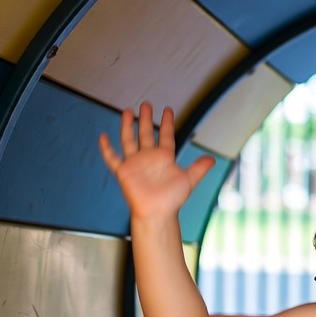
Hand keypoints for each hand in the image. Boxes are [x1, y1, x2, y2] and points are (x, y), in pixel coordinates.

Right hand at [99, 102, 213, 218]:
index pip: (165, 135)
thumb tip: (213, 159)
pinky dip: (107, 148)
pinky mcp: (124, 171)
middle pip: (145, 134)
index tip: (167, 110)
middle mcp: (149, 157)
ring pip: (129, 140)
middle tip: (146, 104)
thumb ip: (199, 168)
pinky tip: (102, 136)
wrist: (157, 212)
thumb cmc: (172, 199)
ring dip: (127, 126)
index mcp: (164, 157)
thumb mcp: (189, 180)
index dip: (167, 123)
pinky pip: (112, 158)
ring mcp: (135, 163)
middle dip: (145, 119)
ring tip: (128, 111)